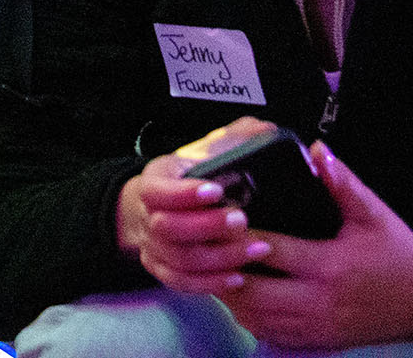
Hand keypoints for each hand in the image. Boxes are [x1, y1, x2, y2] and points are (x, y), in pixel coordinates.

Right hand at [115, 118, 277, 296]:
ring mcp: (153, 245)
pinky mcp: (162, 268)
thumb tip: (265, 129)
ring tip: (257, 249)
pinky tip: (239, 277)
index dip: (184, 193)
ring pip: (179, 259)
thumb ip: (235, 138)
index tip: (217, 189)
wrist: (158, 204)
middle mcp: (148, 215)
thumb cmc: (190, 176)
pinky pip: (181, 283)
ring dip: (219, 257)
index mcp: (155, 181)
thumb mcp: (206, 151)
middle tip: (241, 219)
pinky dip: (210, 283)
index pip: (158, 189)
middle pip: (166, 228)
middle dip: (206, 226)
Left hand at [225, 143, 412, 353]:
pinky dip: (249, 317)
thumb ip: (342, 183)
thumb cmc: (398, 252)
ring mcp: (318, 325)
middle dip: (224, 269)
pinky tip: (237, 296)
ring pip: (257, 317)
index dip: (238, 236)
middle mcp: (320, 300)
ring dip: (230, 295)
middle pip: (254, 291)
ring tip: (212, 268)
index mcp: (330, 264)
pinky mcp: (320, 341)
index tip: (215, 218)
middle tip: (204, 246)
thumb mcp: (374, 214)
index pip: (271, 250)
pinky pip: (272, 334)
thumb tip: (316, 149)